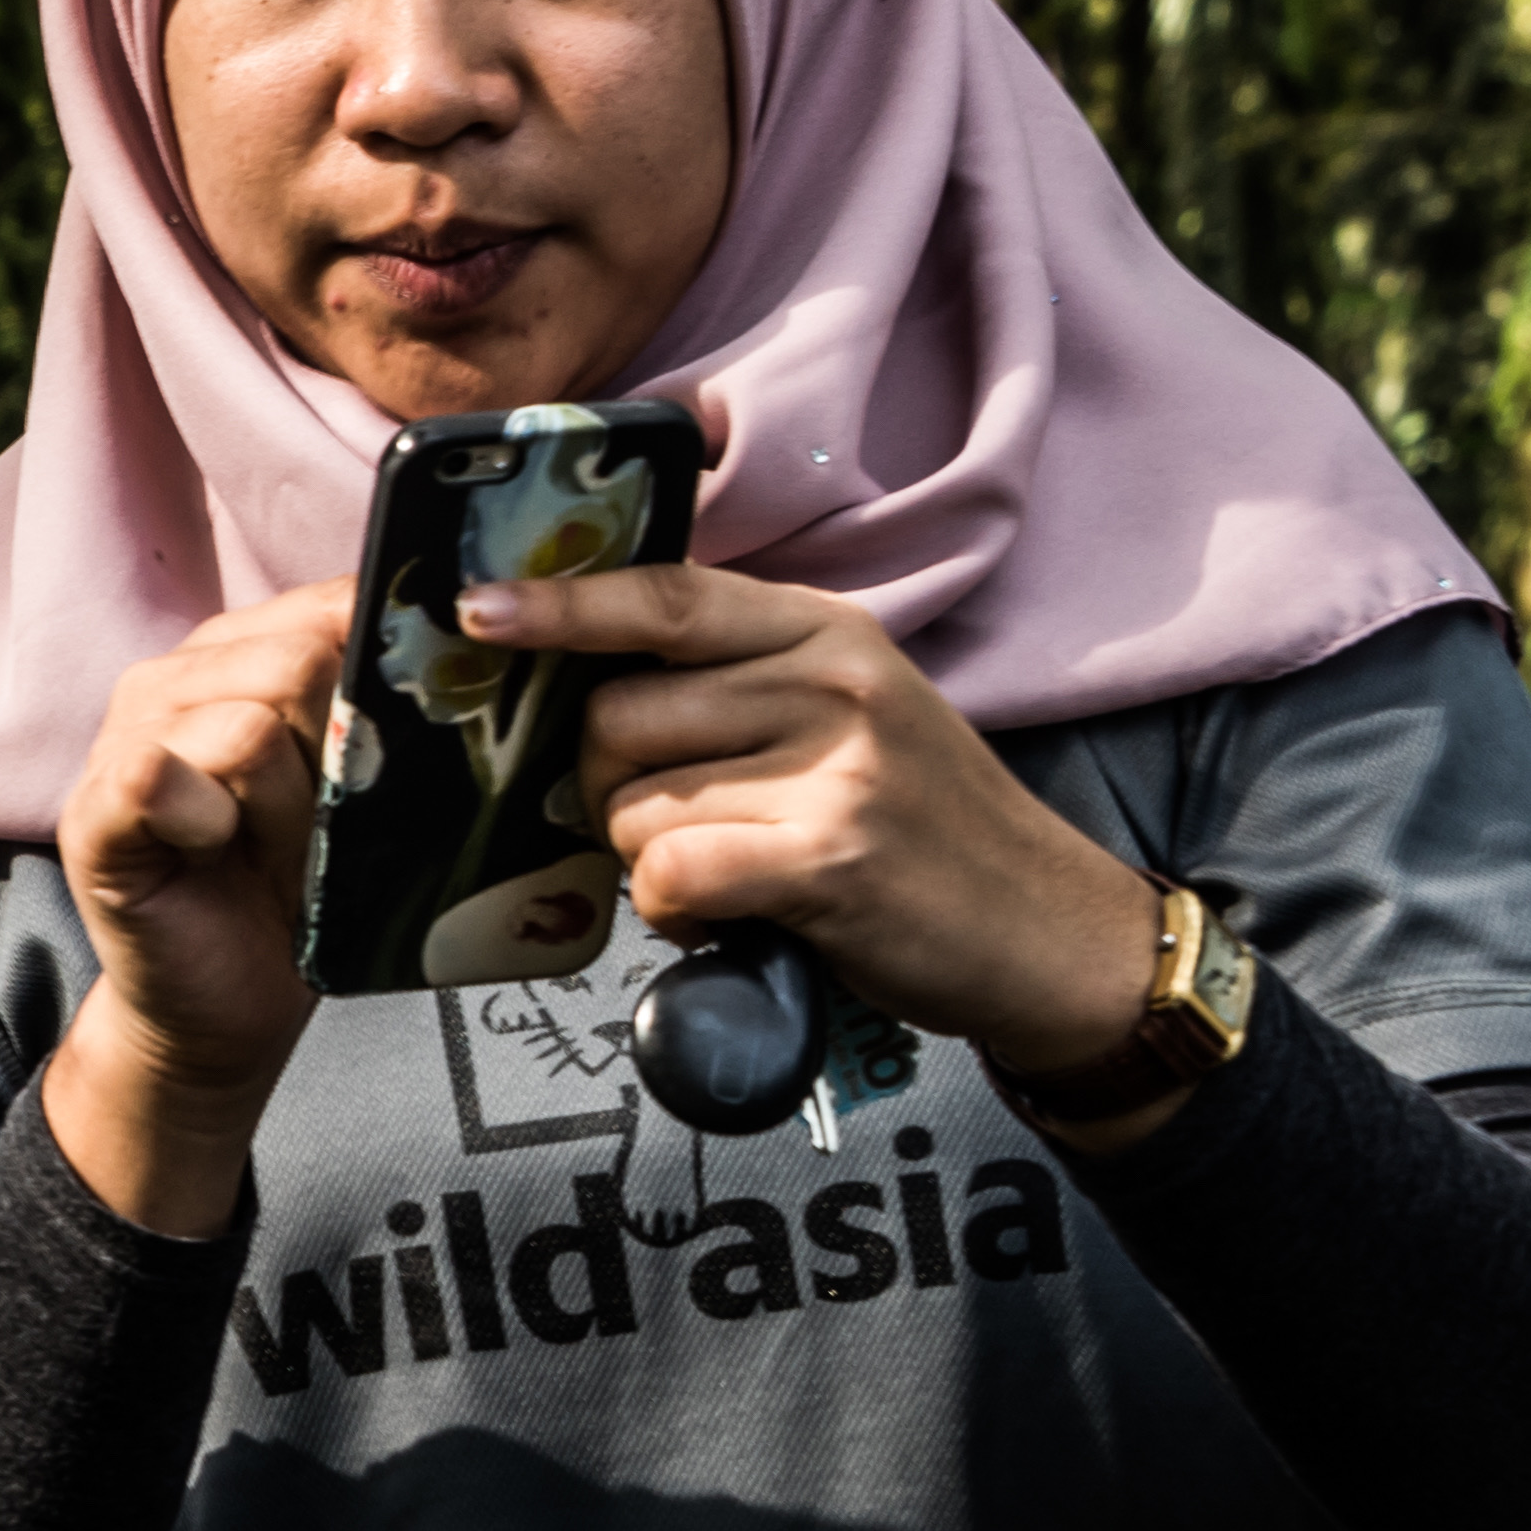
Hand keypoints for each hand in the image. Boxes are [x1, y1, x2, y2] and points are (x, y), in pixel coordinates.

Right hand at [41, 578, 347, 1236]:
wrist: (228, 1004)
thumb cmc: (294, 891)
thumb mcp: (354, 786)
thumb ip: (375, 706)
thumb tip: (450, 635)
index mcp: (238, 655)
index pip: (331, 605)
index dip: (380, 673)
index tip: (387, 750)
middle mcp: (172, 679)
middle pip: (299, 659)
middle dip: (335, 756)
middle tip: (319, 828)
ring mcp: (121, 738)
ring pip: (249, 728)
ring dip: (285, 812)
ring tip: (271, 854)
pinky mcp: (93, 810)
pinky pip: (160, 776)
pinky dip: (207, 822)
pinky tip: (209, 851)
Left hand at [474, 562, 1162, 1105]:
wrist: (1051, 933)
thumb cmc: (921, 830)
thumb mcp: (848, 715)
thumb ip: (737, 685)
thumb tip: (578, 686)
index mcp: (825, 631)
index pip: (664, 597)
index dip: (560, 605)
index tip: (479, 612)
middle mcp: (831, 681)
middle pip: (616, 715)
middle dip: (609, 788)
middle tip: (679, 829)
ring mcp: (836, 766)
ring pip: (632, 806)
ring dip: (651, 861)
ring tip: (734, 877)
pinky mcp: (831, 856)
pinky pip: (670, 873)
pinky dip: (676, 913)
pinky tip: (734, 917)